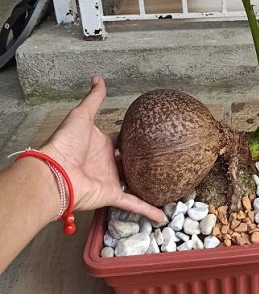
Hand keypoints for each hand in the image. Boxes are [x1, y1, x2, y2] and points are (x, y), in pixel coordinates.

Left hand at [42, 76, 163, 222]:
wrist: (55, 171)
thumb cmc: (66, 143)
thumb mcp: (82, 115)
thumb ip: (94, 99)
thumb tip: (98, 78)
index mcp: (102, 144)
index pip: (120, 138)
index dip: (133, 135)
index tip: (149, 132)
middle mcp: (108, 162)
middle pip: (130, 160)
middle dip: (144, 159)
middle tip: (164, 155)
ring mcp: (111, 179)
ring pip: (135, 182)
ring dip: (148, 184)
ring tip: (168, 183)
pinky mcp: (112, 194)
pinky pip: (133, 203)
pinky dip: (147, 210)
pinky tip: (162, 216)